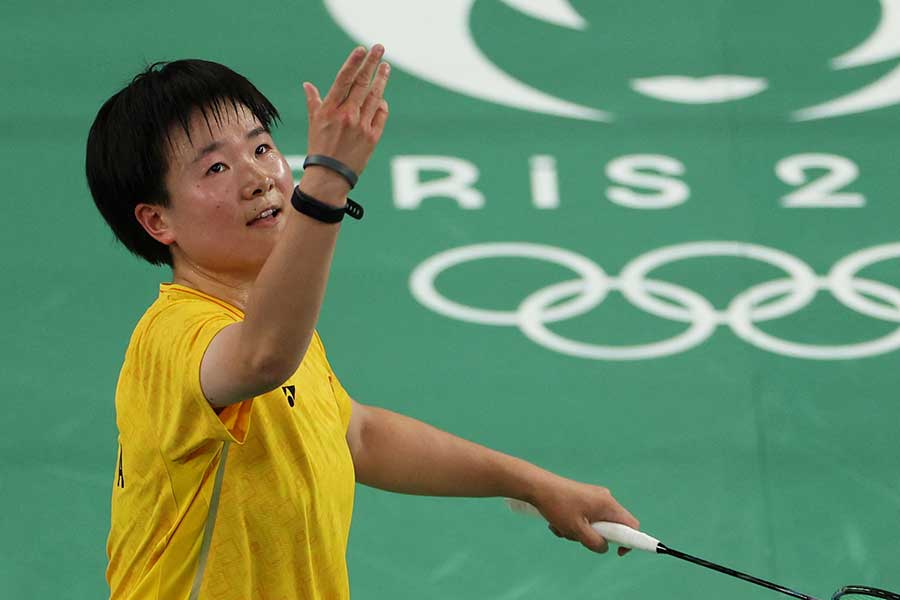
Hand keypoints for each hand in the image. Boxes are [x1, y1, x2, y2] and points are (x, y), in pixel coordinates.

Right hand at [302, 45, 390, 188]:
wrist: (330, 177)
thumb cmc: (319, 148)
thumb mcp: (314, 124)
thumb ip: (314, 102)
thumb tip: (307, 85)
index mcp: (330, 110)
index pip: (344, 80)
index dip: (354, 63)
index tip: (362, 50)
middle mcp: (347, 115)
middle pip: (362, 84)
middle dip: (372, 64)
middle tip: (380, 48)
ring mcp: (362, 126)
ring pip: (375, 97)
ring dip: (381, 80)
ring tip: (386, 67)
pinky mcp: (372, 137)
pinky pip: (380, 114)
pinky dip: (381, 105)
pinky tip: (382, 98)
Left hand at [530, 475, 639, 555]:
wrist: (537, 486)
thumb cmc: (558, 506)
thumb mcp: (577, 531)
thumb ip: (595, 543)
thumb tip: (604, 547)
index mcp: (608, 504)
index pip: (631, 525)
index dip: (631, 541)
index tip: (619, 552)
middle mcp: (604, 498)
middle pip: (611, 526)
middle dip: (594, 536)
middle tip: (578, 536)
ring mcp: (593, 497)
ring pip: (594, 523)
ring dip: (579, 531)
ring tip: (561, 527)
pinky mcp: (582, 497)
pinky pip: (585, 517)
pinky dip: (573, 524)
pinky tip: (556, 522)